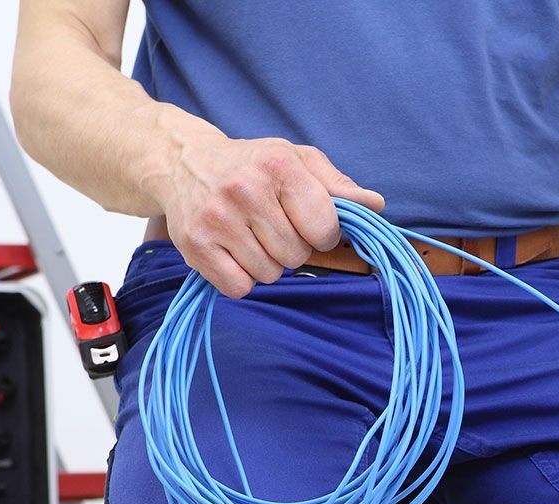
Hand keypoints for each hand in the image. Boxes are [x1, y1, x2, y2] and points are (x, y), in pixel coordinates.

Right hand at [156, 135, 384, 297]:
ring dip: (265, 263)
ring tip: (248, 235)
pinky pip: (239, 287)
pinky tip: (232, 251)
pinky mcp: (195, 244)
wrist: (183, 162)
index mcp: (278, 164)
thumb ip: (338, 186)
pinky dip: (241, 278)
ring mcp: (217, 218)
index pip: (323, 229)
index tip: (306, 223)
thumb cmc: (252, 164)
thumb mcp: (297, 161)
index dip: (321, 234)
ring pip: (269, 274)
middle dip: (289, 248)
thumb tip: (375, 205)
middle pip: (295, 255)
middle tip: (269, 226)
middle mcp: (245, 189)